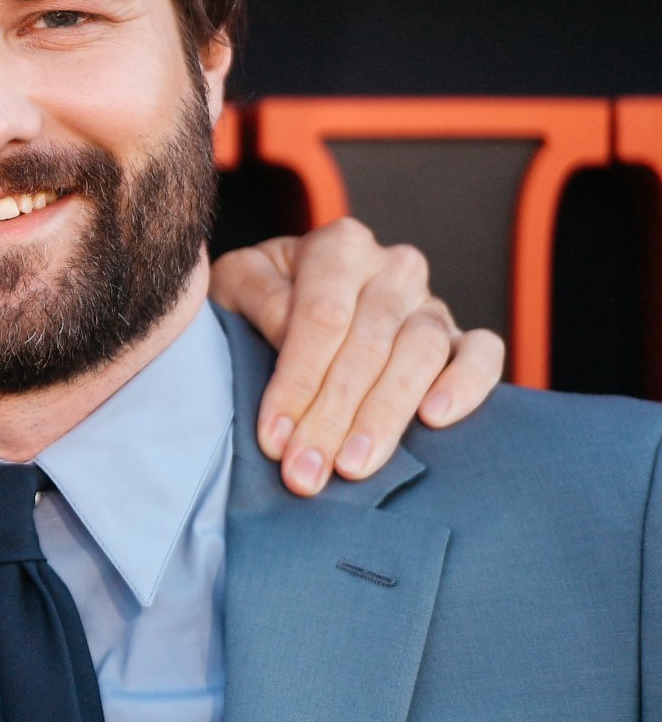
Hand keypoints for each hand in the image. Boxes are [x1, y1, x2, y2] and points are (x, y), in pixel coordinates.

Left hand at [208, 219, 504, 495]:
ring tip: (354, 465)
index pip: (322, 318)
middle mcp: (392, 269)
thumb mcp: (237, 286)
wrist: (290, 294)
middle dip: (332, 417)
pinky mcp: (461, 337)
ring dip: (385, 417)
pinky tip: (434, 419)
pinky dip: (466, 384)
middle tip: (306, 473)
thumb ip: (258, 299)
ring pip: (421, 355)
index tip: (273, 438)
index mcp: (338, 248)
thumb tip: (288, 335)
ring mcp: (431, 303)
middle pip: (368, 346)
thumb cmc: (257, 297)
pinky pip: (483, 354)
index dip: (297, 382)